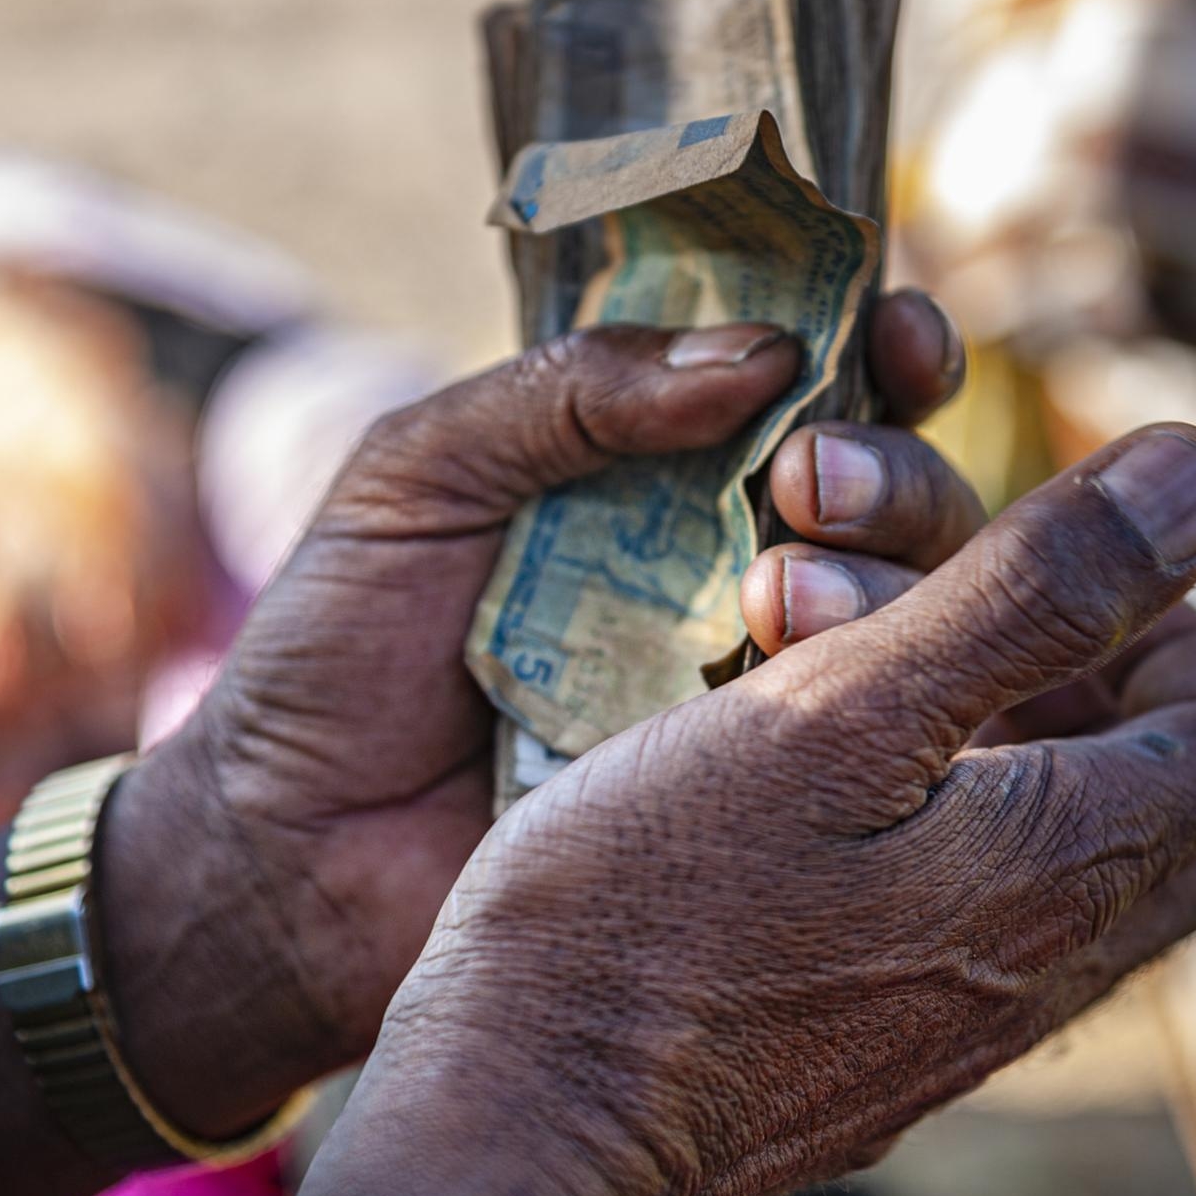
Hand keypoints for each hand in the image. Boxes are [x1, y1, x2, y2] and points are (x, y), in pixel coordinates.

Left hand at [95, 295, 965, 1135]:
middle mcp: (736, 575)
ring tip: (775, 597)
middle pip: (896, 499)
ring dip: (884, 581)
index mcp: (663, 476)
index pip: (817, 392)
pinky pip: (871, 753)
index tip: (894, 336)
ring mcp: (761, 702)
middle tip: (805, 483)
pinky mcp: (765, 814)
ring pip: (912, 620)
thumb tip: (761, 352)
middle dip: (889, 472)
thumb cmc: (336, 649)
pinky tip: (829, 694)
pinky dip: (881, 710)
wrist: (283, 859)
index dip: (882, 352)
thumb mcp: (423, 472)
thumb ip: (571, 390)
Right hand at [354, 421, 1195, 1195]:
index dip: (1179, 632)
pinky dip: (938, 843)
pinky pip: (974, 940)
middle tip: (968, 622)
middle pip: (1171, 815)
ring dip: (1010, 763)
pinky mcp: (878, 1072)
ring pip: (1069, 876)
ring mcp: (961, 1037)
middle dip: (1104, 694)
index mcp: (1064, 863)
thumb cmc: (654, 908)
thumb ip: (1031, 590)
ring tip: (870, 691)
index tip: (1054, 577)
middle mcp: (1043, 968)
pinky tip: (807, 805)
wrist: (522, 1134)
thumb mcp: (841, 707)